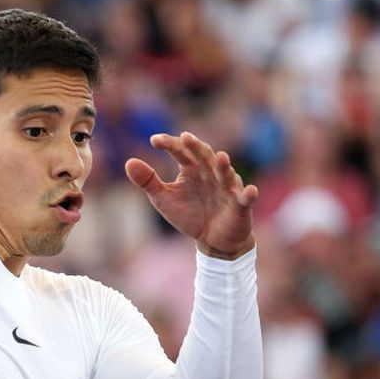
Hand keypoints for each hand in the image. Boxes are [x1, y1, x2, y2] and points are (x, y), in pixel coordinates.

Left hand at [125, 132, 256, 259]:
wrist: (212, 240)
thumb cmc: (189, 214)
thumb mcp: (164, 199)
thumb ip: (148, 181)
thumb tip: (128, 162)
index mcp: (192, 170)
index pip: (181, 152)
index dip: (170, 145)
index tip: (154, 140)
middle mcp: (211, 174)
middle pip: (204, 157)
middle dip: (197, 148)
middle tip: (186, 138)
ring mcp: (227, 188)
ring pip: (226, 174)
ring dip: (224, 166)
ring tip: (220, 157)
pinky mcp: (239, 205)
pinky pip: (245, 199)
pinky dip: (248, 195)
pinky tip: (251, 191)